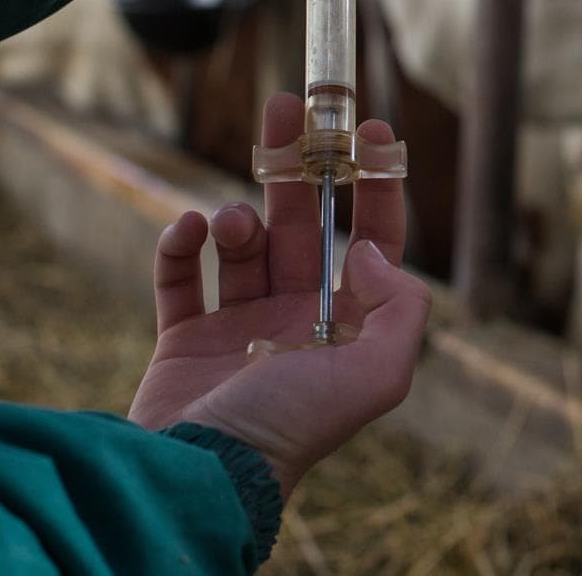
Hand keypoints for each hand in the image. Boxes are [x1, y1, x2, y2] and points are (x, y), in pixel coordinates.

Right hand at [128, 93, 432, 498]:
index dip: (377, 185)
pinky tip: (187, 230)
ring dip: (238, 216)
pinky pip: (181, 275)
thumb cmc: (291, 427)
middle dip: (298, 166)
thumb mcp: (379, 374)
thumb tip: (374, 254)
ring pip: (242, 244)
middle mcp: (297, 322)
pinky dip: (180, 245)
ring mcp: (237, 329)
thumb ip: (401, 309)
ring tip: (232, 221)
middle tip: (288, 107)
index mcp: (348, 329)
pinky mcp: (181, 340)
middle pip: (302, 226)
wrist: (199, 475)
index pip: (373, 242)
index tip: (371, 128)